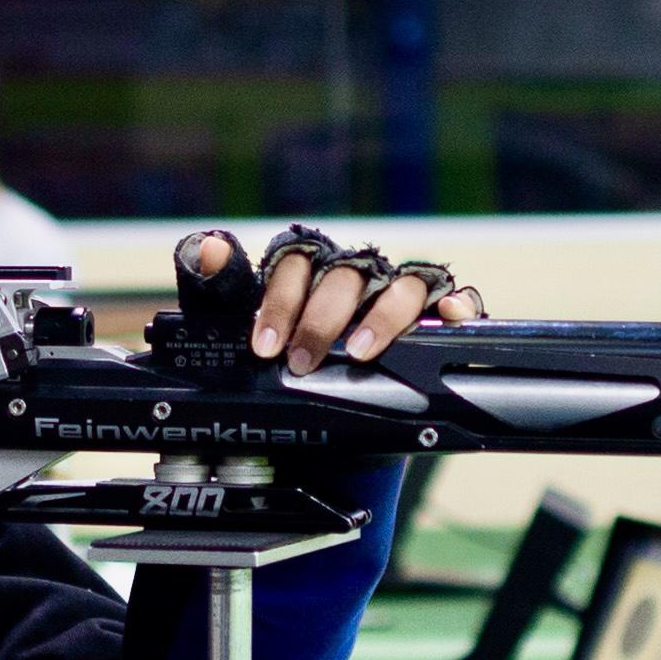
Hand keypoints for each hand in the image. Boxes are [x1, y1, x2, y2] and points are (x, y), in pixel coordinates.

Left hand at [197, 236, 482, 374]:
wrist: (320, 413)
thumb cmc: (283, 355)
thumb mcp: (241, 326)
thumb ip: (217, 287)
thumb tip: (202, 246)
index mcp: (308, 271)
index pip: (295, 262)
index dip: (280, 301)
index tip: (265, 345)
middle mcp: (355, 277)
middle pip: (345, 277)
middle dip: (322, 319)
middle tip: (300, 361)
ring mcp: (397, 294)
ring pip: (403, 286)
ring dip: (383, 317)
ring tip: (359, 353)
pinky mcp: (438, 316)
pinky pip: (456, 300)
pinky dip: (458, 307)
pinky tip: (451, 321)